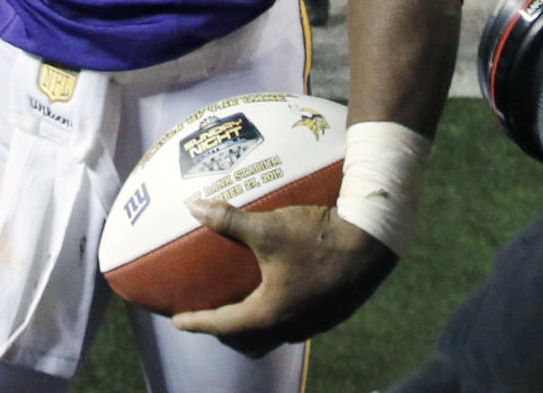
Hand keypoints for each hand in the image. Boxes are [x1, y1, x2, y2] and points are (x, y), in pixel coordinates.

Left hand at [171, 200, 396, 356]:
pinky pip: (293, 322)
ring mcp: (313, 323)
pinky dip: (276, 314)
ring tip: (241, 305)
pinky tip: (277, 289)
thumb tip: (193, 206)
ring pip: (273, 334)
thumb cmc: (316, 237)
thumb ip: (229, 220)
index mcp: (271, 314)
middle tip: (209, 315)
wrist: (371, 243)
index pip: (224, 326)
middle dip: (226, 332)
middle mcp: (291, 327)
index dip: (198, 323)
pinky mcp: (329, 312)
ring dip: (253, 325)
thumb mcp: (268, 227)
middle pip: (249, 341)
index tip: (178, 322)